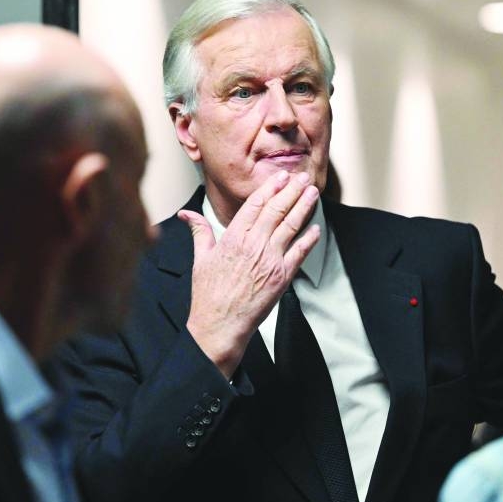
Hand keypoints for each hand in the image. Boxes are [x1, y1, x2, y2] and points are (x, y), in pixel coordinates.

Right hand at [179, 170, 320, 377]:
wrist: (220, 325)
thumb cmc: (208, 294)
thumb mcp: (200, 258)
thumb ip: (199, 231)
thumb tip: (186, 214)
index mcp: (233, 238)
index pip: (255, 204)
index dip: (270, 188)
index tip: (281, 177)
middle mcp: (253, 245)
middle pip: (276, 210)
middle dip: (292, 190)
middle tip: (303, 177)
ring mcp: (270, 260)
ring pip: (291, 226)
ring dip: (304, 207)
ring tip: (313, 192)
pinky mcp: (282, 277)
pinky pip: (300, 252)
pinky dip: (309, 238)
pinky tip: (316, 227)